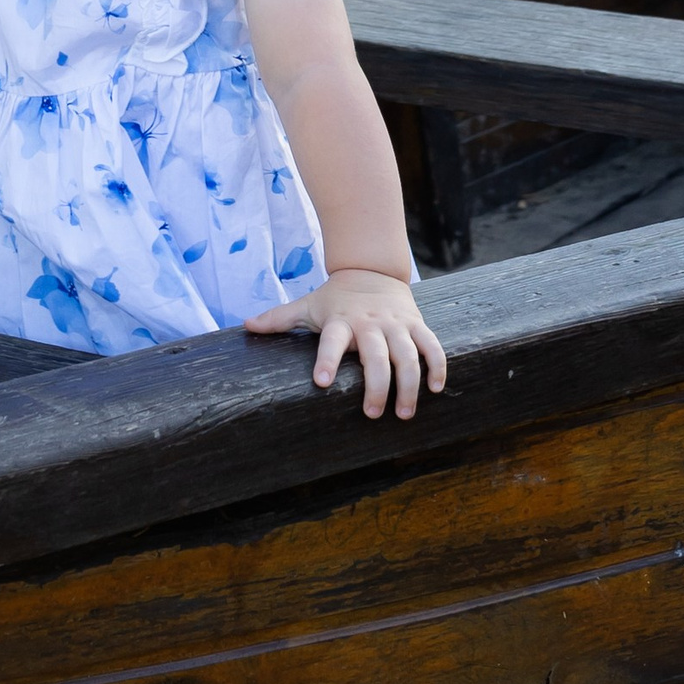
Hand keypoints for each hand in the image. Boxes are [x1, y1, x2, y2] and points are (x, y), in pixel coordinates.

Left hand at [243, 268, 446, 418]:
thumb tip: (245, 326)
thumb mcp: (308, 305)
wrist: (371, 269)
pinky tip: (437, 389)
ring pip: (408, 355)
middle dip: (376, 386)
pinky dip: (437, 366)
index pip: (331, 341)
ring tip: (405, 413)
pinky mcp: (416, 325)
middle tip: (372, 414)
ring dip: (409, 385)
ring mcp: (396, 324)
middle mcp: (369, 324)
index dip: (326, 359)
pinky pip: (432, 346)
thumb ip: (279, 319)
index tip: (321, 382)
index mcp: (340, 321)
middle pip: (376, 356)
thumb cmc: (335, 298)